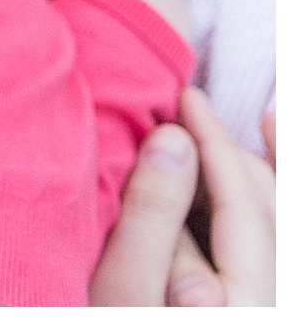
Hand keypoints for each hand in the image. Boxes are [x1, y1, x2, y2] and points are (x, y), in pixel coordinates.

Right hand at [89, 94, 275, 305]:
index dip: (215, 143)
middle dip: (229, 153)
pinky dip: (269, 200)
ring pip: (274, 222)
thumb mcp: (122, 287)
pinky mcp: (250, 301)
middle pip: (268, 211)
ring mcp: (264, 301)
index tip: (188, 97)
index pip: (242, 206)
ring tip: (236, 128)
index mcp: (246, 303)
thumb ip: (152, 218)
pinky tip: (261, 158)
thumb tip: (174, 140)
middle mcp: (270, 302)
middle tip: (186, 111)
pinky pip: (272, 242)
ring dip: (253, 172)